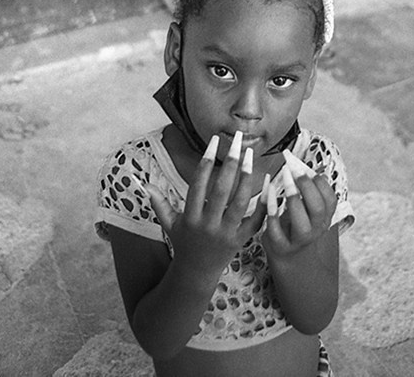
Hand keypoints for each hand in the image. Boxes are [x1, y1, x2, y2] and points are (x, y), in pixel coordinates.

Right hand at [145, 133, 265, 275]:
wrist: (196, 274)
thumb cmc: (183, 243)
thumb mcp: (169, 224)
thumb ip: (159, 203)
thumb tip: (146, 184)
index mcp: (190, 218)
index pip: (198, 184)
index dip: (205, 161)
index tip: (213, 141)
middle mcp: (208, 225)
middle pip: (221, 190)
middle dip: (230, 162)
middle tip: (237, 140)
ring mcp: (226, 233)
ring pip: (240, 202)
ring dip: (246, 177)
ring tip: (249, 155)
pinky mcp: (241, 240)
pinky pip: (255, 220)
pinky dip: (263, 202)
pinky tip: (268, 181)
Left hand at [262, 167, 336, 258]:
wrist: (288, 257)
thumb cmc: (296, 225)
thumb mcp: (307, 211)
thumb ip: (310, 192)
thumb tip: (315, 169)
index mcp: (324, 218)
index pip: (330, 200)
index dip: (320, 183)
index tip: (306, 169)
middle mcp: (314, 230)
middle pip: (317, 209)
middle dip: (307, 187)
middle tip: (294, 170)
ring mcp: (298, 240)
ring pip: (300, 223)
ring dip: (293, 198)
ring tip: (285, 177)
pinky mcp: (279, 245)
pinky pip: (275, 229)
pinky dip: (272, 210)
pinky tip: (268, 192)